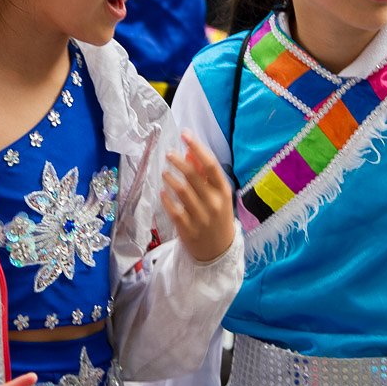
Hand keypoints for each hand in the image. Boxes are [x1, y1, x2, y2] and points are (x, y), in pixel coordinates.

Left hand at [161, 132, 235, 262]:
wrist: (219, 251)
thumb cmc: (218, 216)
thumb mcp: (218, 195)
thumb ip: (204, 174)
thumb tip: (189, 151)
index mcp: (224, 192)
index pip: (210, 165)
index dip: (197, 147)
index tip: (185, 134)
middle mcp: (214, 203)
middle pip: (193, 175)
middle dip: (178, 161)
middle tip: (168, 154)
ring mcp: (201, 217)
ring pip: (182, 191)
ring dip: (170, 178)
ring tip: (164, 172)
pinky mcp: (188, 229)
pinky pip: (174, 210)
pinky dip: (166, 199)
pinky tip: (162, 192)